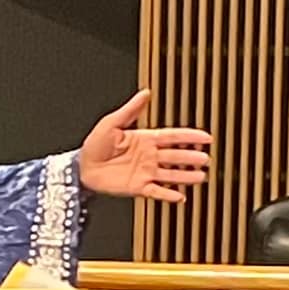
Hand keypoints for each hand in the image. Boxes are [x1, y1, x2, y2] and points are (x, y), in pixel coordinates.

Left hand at [78, 92, 211, 201]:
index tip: (205, 137)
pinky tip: (180, 196)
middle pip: (175, 156)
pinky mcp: (138, 188)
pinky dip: (168, 195)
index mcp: (145, 139)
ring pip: (170, 174)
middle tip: (206, 159)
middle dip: (191, 157)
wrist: (82, 167)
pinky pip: (156, 191)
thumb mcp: (112, 122)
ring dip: (185, 176)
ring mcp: (144, 173)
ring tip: (200, 176)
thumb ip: (131, 110)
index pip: (172, 137)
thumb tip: (145, 93)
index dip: (189, 137)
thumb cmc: (94, 145)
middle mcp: (148, 156)